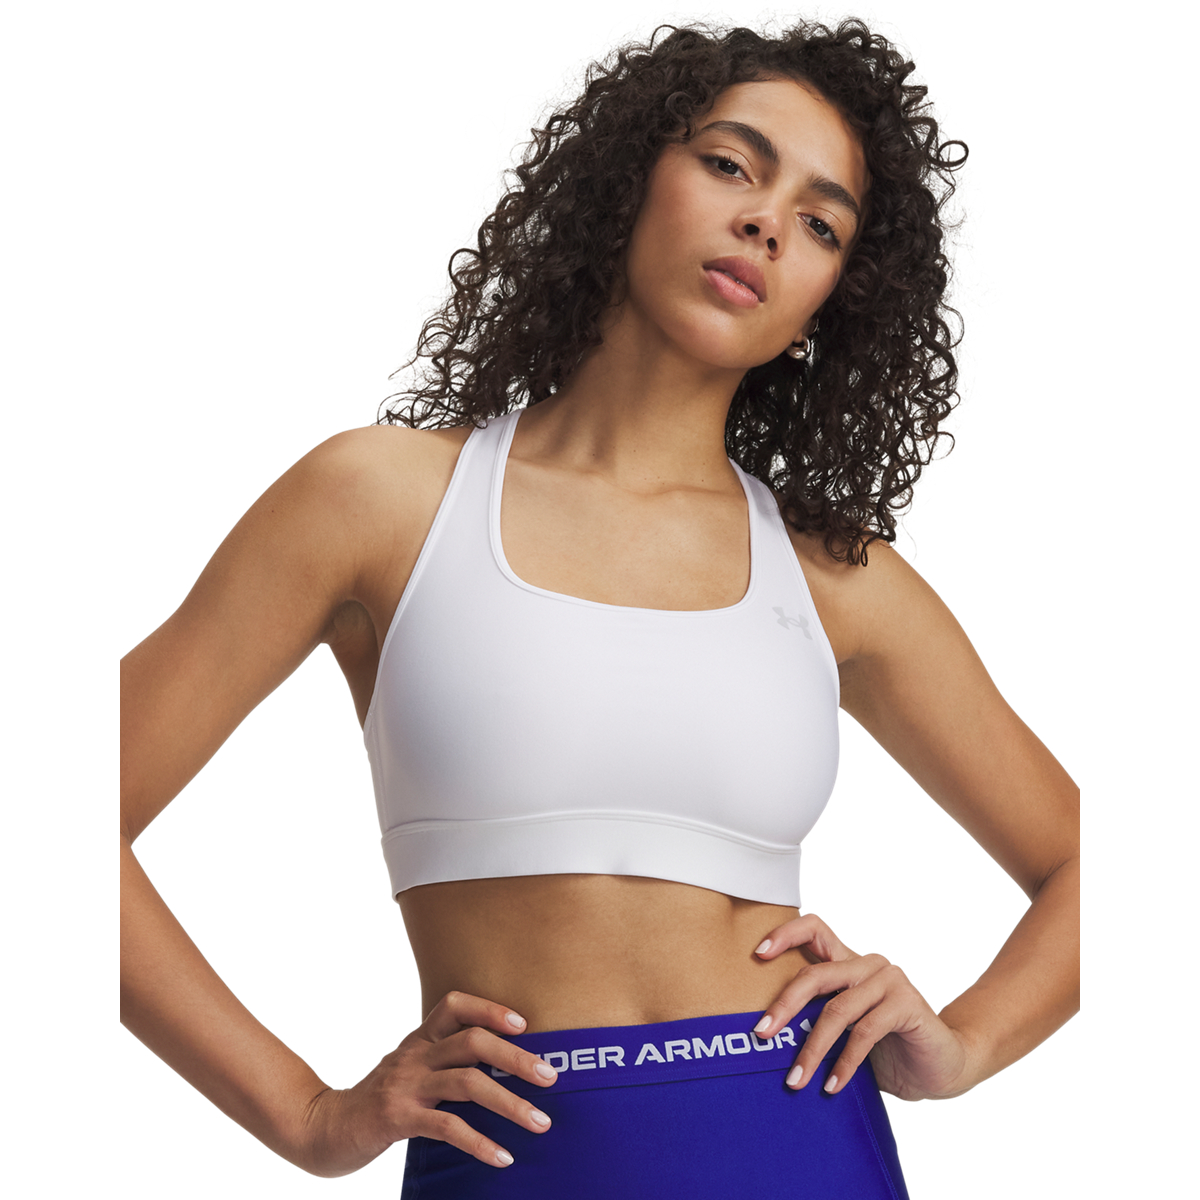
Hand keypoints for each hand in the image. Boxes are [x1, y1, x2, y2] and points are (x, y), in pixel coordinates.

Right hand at [297, 990, 557, 1175]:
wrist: (324, 1129)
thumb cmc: (377, 1102)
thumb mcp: (409, 1071)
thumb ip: (443, 1063)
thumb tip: (501, 1069)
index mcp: (419, 1039)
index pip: (454, 1004)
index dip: (490, 1008)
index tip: (524, 1024)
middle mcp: (414, 1055)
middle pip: (472, 1042)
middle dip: (516, 1058)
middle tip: (550, 1077)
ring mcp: (405, 1085)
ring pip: (467, 1083)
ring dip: (510, 1103)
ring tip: (540, 1122)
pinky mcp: (397, 1118)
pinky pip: (447, 1126)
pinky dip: (480, 1142)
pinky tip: (502, 1157)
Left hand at [752, 913, 972, 1100]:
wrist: (942, 1067)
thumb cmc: (887, 1048)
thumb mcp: (845, 1032)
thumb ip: (817, 1021)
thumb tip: (767, 1035)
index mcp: (849, 963)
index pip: (814, 930)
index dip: (785, 935)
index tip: (758, 954)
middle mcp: (867, 964)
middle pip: (815, 974)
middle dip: (784, 1005)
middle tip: (762, 1033)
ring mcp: (889, 981)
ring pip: (837, 1010)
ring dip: (812, 1048)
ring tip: (796, 1079)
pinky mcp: (907, 1004)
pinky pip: (865, 1032)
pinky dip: (844, 1063)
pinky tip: (832, 1086)